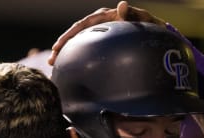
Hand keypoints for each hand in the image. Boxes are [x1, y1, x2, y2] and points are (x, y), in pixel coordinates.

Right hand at [48, 1, 164, 64]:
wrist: (151, 31)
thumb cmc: (147, 24)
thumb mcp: (141, 18)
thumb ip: (131, 13)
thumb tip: (122, 5)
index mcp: (104, 16)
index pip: (82, 25)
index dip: (69, 35)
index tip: (58, 46)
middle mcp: (99, 23)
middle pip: (75, 33)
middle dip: (62, 45)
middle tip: (51, 59)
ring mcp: (99, 32)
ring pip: (78, 41)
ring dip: (65, 52)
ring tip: (54, 63)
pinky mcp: (101, 40)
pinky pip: (85, 47)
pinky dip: (76, 55)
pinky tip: (69, 66)